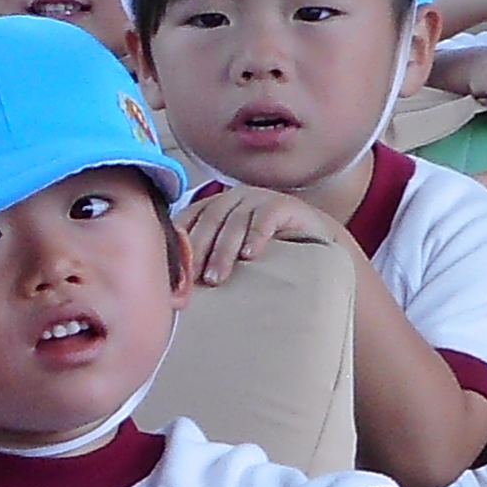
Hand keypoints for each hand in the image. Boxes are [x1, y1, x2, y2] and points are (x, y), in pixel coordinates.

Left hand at [178, 185, 336, 286]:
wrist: (315, 239)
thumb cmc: (268, 251)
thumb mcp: (233, 253)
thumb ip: (208, 259)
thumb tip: (178, 288)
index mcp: (215, 206)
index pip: (189, 219)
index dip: (179, 245)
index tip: (171, 273)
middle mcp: (233, 198)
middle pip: (209, 221)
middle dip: (198, 251)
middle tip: (192, 280)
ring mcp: (257, 198)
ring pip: (234, 222)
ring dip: (223, 252)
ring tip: (216, 278)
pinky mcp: (281, 204)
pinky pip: (264, 219)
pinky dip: (255, 236)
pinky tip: (250, 256)